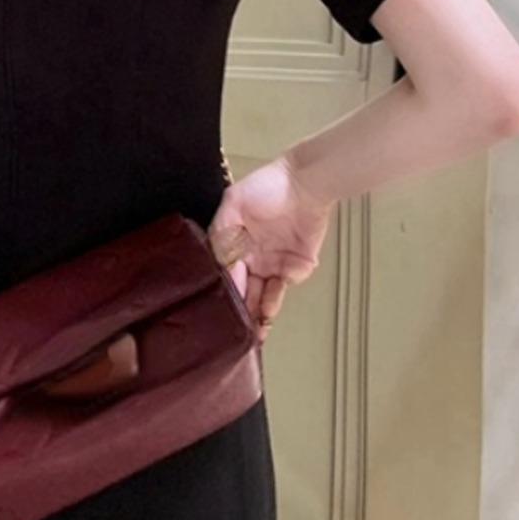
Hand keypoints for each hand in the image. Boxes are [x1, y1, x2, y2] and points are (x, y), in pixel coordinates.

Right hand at [208, 156, 334, 341]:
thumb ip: (219, 233)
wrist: (308, 185)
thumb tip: (212, 263)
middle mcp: (249, 258)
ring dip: (250, 316)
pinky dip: (269, 306)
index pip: (221, 273)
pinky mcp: (292, 270)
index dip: (217, 290)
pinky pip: (277, 293)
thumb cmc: (269, 186)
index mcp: (232, 243)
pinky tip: (262, 316)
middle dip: (232, 310)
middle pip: (238, 290)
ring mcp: (270, 265)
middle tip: (225, 331)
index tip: (211, 307)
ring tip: (243, 334)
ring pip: (256, 297)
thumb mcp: (233, 203)